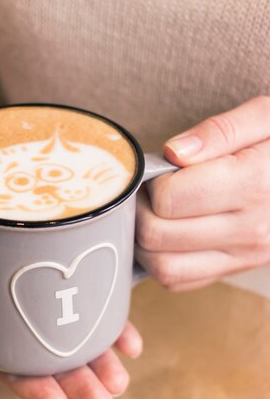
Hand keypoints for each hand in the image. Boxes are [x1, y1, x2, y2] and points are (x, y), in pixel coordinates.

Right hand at [0, 87, 142, 398]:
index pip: (8, 362)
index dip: (32, 388)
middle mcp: (19, 307)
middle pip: (49, 354)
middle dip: (77, 382)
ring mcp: (46, 284)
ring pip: (75, 330)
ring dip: (101, 358)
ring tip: (120, 377)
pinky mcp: (70, 259)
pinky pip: (94, 294)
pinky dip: (113, 320)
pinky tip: (131, 340)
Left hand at [135, 96, 269, 289]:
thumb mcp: (265, 117)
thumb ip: (219, 131)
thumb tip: (173, 152)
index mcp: (254, 183)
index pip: (170, 199)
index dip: (153, 182)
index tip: (162, 170)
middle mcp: (249, 229)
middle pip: (157, 235)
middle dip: (142, 210)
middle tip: (150, 191)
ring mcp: (243, 256)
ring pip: (163, 268)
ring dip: (144, 242)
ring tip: (155, 213)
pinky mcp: (235, 270)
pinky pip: (178, 281)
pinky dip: (160, 261)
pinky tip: (167, 235)